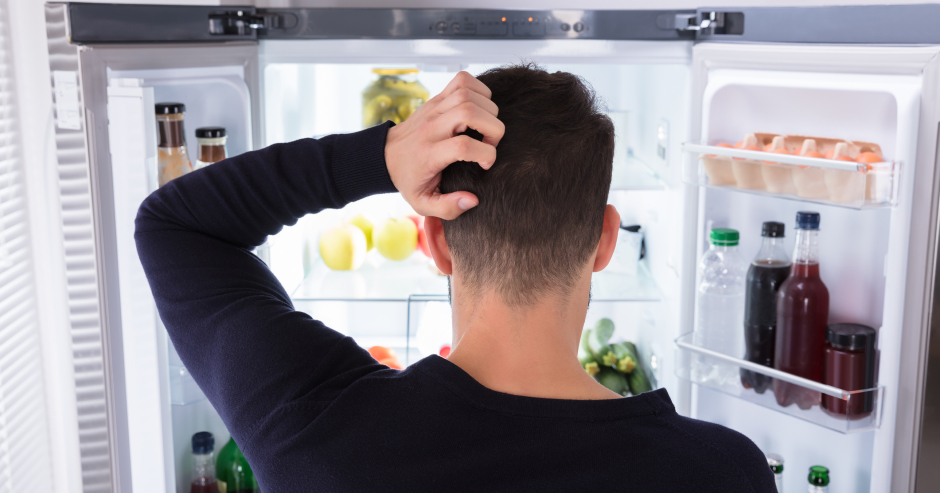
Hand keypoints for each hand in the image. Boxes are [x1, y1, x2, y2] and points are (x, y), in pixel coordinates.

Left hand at [385, 71, 503, 219]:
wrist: (385, 156)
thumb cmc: (409, 180)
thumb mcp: (422, 203)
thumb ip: (448, 208)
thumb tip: (472, 200)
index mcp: (428, 153)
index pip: (462, 146)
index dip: (485, 154)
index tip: (485, 165)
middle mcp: (431, 127)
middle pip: (469, 111)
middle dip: (492, 128)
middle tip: (490, 143)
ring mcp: (434, 108)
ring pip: (468, 93)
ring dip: (488, 109)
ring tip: (485, 128)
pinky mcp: (436, 98)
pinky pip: (463, 80)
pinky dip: (479, 89)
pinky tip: (480, 109)